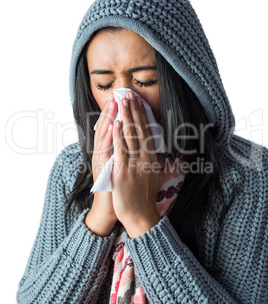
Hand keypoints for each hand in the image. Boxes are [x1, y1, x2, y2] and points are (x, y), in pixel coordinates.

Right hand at [91, 93, 117, 222]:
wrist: (110, 208)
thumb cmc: (118, 187)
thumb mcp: (121, 166)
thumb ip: (124, 152)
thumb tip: (135, 140)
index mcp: (106, 151)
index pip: (111, 127)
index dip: (116, 113)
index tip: (124, 99)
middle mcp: (101, 153)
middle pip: (105, 127)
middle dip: (113, 110)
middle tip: (118, 95)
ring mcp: (101, 160)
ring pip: (104, 135)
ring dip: (110, 118)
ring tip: (115, 103)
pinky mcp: (103, 168)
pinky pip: (107, 150)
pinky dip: (110, 137)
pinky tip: (114, 126)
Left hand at [111, 91, 163, 230]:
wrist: (139, 214)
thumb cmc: (145, 194)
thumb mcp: (156, 174)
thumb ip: (155, 159)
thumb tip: (157, 146)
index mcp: (153, 157)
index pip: (148, 131)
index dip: (142, 114)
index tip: (138, 101)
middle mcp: (146, 158)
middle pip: (140, 129)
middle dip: (134, 110)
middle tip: (129, 94)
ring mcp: (135, 164)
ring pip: (131, 135)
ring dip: (126, 116)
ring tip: (123, 101)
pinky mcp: (123, 171)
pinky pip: (121, 150)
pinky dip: (119, 135)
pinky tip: (117, 123)